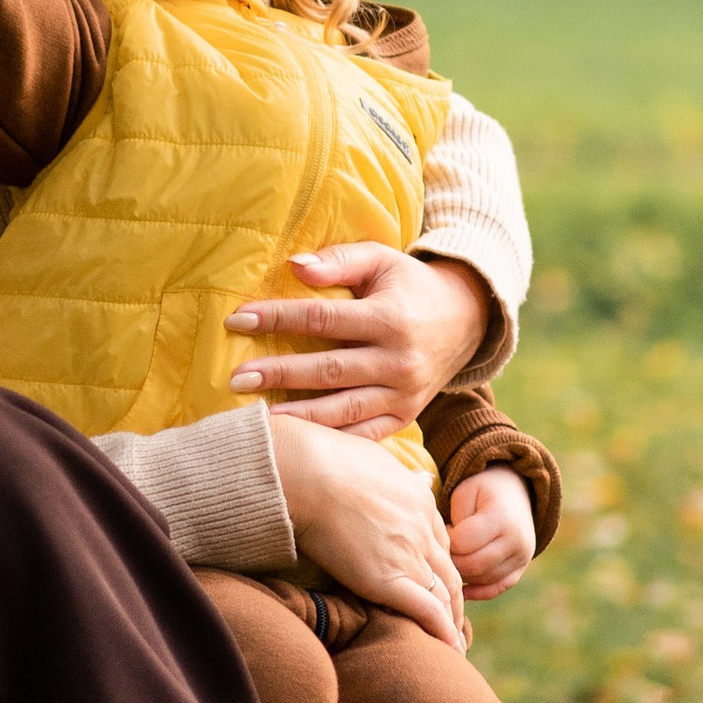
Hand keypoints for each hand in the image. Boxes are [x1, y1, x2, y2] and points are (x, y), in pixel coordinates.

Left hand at [226, 243, 493, 433]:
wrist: (467, 319)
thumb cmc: (409, 285)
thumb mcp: (381, 259)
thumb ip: (339, 260)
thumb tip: (294, 266)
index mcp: (389, 318)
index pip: (322, 319)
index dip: (278, 318)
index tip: (237, 320)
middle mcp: (399, 360)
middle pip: (328, 370)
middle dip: (278, 374)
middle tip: (236, 378)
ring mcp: (404, 394)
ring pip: (344, 410)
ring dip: (300, 416)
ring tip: (260, 418)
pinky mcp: (406, 416)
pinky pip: (365, 435)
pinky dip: (333, 441)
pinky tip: (301, 442)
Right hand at [267, 417, 467, 649]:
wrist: (305, 473)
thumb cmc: (322, 459)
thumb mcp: (372, 456)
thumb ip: (394, 471)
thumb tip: (412, 474)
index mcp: (418, 499)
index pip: (438, 541)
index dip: (438, 565)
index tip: (436, 581)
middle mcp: (422, 527)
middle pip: (449, 570)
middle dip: (454, 598)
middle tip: (453, 620)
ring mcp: (410, 554)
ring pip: (445, 594)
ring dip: (453, 620)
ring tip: (453, 644)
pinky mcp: (389, 579)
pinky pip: (428, 611)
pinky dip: (443, 632)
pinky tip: (448, 649)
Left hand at [448, 466, 535, 601]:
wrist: (516, 492)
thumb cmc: (483, 490)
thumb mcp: (465, 492)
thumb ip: (454, 520)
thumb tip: (447, 552)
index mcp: (502, 517)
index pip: (463, 543)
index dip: (445, 540)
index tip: (440, 531)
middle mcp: (517, 541)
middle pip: (474, 565)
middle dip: (452, 561)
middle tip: (442, 550)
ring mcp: (522, 558)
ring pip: (483, 579)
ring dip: (462, 573)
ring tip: (453, 557)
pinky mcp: (520, 569)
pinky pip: (496, 589)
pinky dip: (477, 591)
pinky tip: (461, 587)